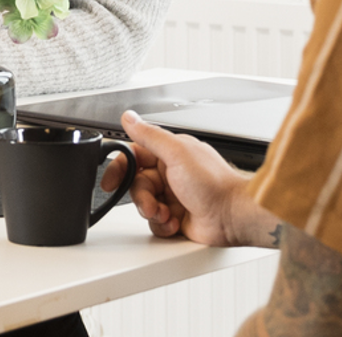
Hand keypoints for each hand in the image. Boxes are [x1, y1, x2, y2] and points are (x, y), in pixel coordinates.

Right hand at [119, 111, 278, 247]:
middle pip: (137, 185)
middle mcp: (171, 174)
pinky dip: (162, 225)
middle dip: (142, 197)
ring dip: (152, 212)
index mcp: (170, 154)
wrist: (232, 216)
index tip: (109, 182)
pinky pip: (155, 222)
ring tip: (167, 214)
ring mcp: (173, 196)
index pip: (134, 157)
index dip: (119, 169)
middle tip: (152, 203)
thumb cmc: (214, 183)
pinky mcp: (176, 217)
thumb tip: (128, 117)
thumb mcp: (177, 153)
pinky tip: (175, 223)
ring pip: (144, 205)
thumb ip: (149, 135)